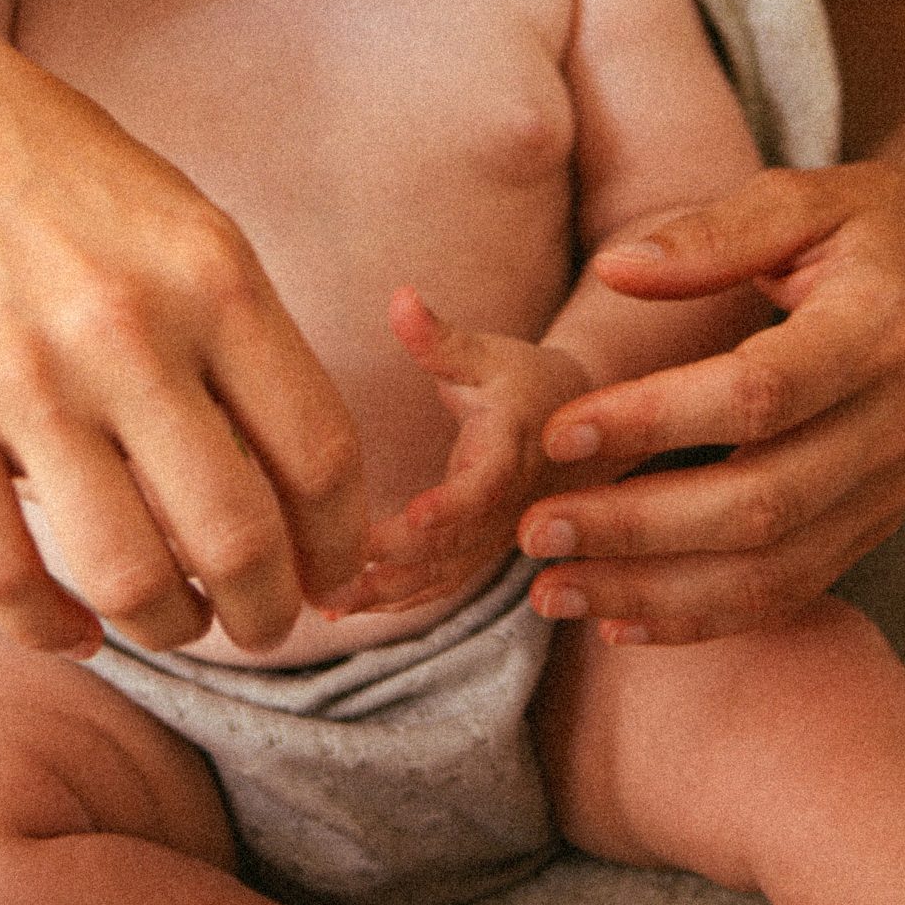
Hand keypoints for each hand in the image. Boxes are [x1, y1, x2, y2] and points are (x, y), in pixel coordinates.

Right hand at [0, 0, 366, 662]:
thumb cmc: (67, 170)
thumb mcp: (190, 224)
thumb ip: (244, 343)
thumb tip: (301, 486)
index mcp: (215, 275)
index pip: (317, 453)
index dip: (339, 540)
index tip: (335, 571)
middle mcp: (128, 332)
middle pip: (236, 534)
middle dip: (269, 609)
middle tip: (267, 621)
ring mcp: (21, 381)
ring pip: (128, 576)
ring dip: (170, 627)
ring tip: (180, 621)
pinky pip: (3, 575)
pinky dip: (54, 631)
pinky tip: (81, 630)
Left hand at [329, 288, 592, 617]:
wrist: (578, 430)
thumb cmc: (524, 381)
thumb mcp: (486, 352)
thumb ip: (439, 337)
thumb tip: (400, 297)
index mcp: (509, 453)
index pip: (485, 486)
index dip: (452, 505)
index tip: (412, 515)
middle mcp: (504, 508)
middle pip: (453, 545)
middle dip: (396, 562)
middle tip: (334, 572)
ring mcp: (491, 539)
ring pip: (440, 578)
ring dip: (385, 593)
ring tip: (326, 601)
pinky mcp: (475, 554)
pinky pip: (435, 586)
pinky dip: (392, 600)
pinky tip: (340, 608)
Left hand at [519, 144, 904, 643]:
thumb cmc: (875, 224)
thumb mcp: (805, 198)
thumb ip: (713, 233)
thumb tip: (615, 269)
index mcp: (879, 329)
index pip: (760, 393)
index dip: (658, 418)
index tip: (563, 430)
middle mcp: (895, 426)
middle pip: (762, 504)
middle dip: (638, 528)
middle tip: (535, 529)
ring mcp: (892, 489)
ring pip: (774, 571)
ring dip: (656, 593)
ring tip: (552, 592)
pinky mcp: (877, 526)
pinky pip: (791, 592)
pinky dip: (704, 618)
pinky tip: (618, 622)